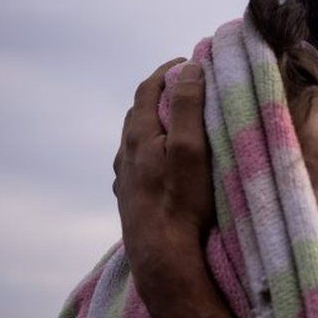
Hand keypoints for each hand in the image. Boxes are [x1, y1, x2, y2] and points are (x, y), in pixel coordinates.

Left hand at [113, 58, 213, 301]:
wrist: (161, 254)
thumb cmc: (181, 201)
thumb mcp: (192, 147)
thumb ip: (188, 105)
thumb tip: (188, 68)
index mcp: (139, 134)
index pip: (147, 89)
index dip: (166, 72)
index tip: (186, 63)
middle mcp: (125, 152)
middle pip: (138, 112)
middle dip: (159, 95)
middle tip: (183, 89)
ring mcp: (125, 178)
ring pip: (134, 141)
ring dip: (152, 125)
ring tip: (174, 124)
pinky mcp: (129, 200)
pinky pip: (135, 167)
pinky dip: (148, 154)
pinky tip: (158, 165)